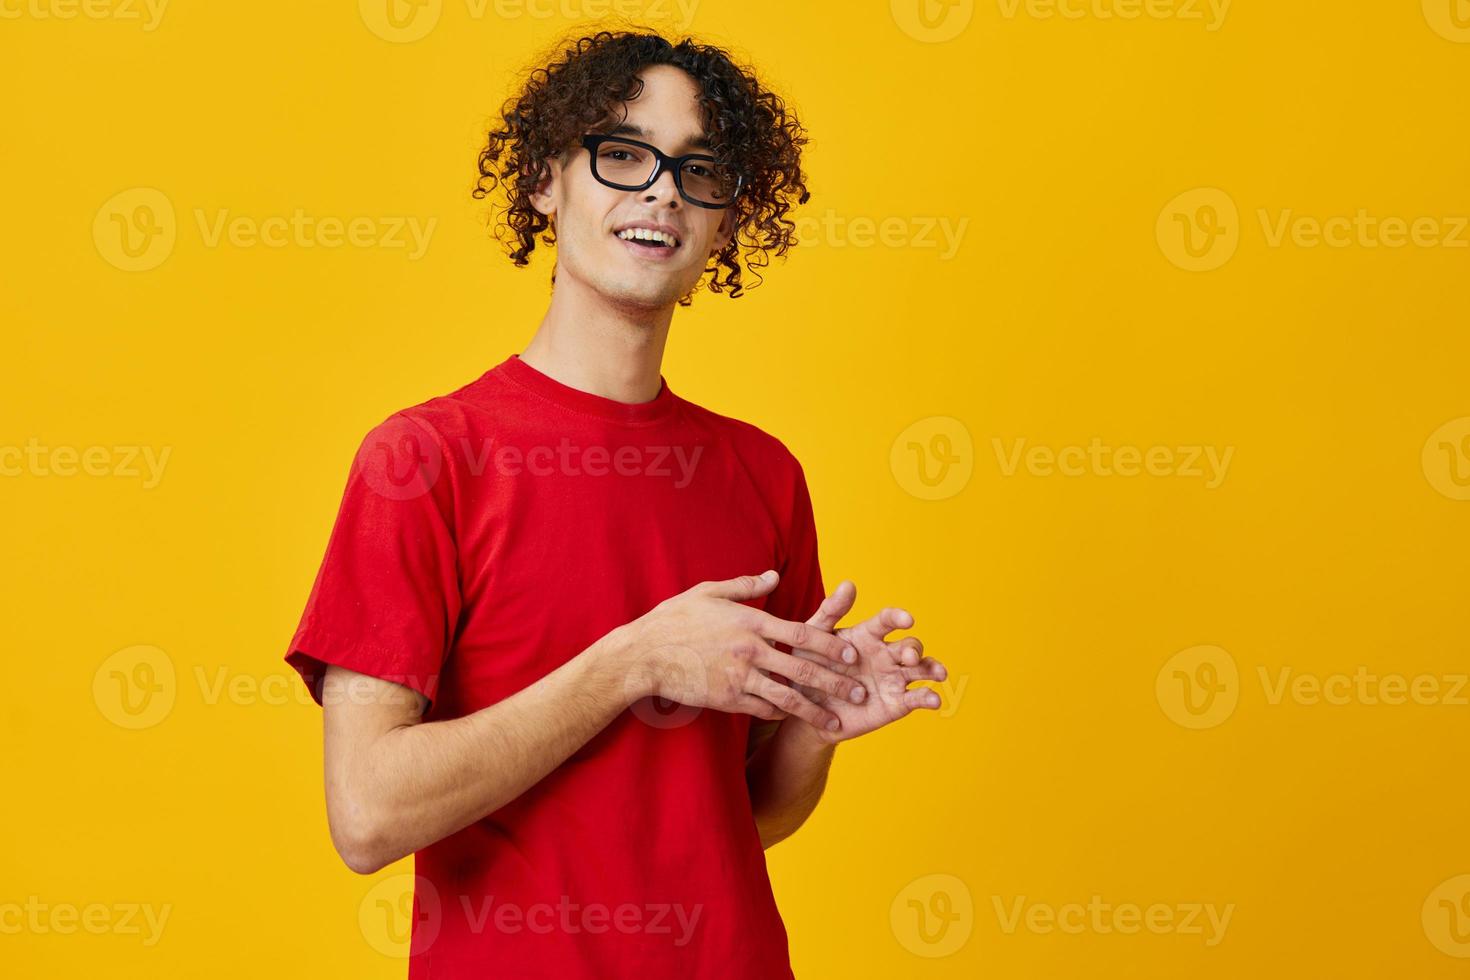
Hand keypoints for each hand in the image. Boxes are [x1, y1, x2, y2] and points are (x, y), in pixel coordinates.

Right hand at [616, 570, 864, 733]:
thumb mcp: (709, 593)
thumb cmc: (675, 618)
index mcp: (750, 622)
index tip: (852, 652)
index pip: (802, 633)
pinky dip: (782, 715)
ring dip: (815, 710)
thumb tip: (775, 575)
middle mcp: (749, 651)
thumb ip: (745, 586)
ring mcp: (738, 678)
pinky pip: (762, 710)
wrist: (644, 654)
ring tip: (837, 722)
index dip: (831, 645)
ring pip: (787, 698)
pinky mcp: (726, 699)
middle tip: (860, 693)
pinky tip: (796, 718)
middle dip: (835, 683)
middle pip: (803, 669)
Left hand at [784, 581, 946, 743]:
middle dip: (914, 649)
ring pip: (922, 669)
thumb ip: (830, 611)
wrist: (804, 711)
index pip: (888, 620)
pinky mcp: (895, 704)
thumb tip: (849, 583)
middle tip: (908, 657)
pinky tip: (934, 700)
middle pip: (910, 645)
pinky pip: (916, 698)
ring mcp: (893, 679)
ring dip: (932, 668)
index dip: (899, 617)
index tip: (907, 619)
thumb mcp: (811, 637)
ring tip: (938, 674)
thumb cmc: (807, 668)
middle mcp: (885, 654)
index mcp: (867, 635)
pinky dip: (929, 698)